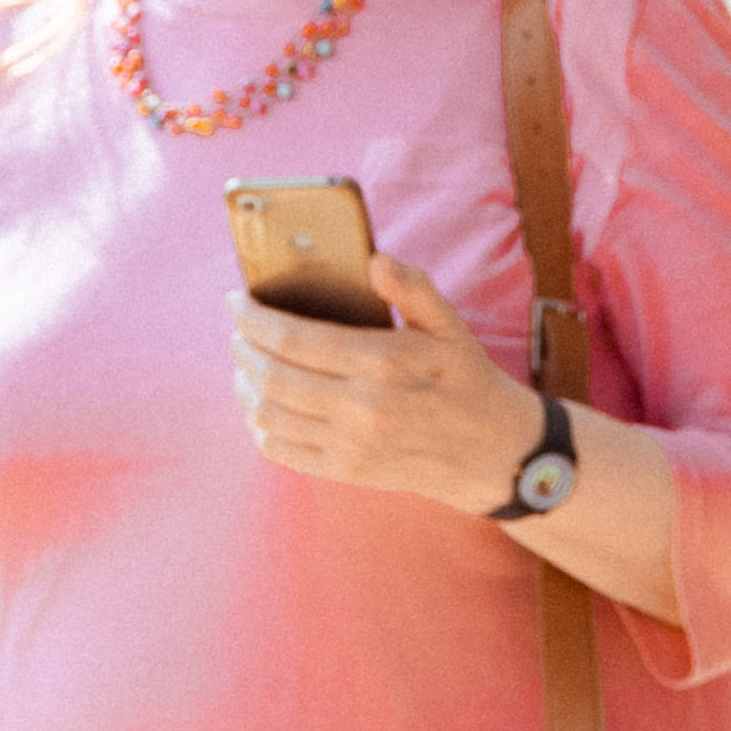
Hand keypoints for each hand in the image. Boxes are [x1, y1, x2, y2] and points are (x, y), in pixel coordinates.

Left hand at [233, 255, 550, 513]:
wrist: (494, 454)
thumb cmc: (468, 382)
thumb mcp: (451, 327)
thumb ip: (413, 290)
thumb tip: (375, 260)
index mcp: (382, 363)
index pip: (293, 339)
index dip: (253, 318)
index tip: (235, 301)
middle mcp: (361, 407)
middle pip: (272, 375)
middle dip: (243, 348)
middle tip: (237, 330)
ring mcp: (350, 445)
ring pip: (269, 413)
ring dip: (245, 385)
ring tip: (245, 363)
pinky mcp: (346, 471)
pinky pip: (281, 449)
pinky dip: (259, 424)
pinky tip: (262, 405)